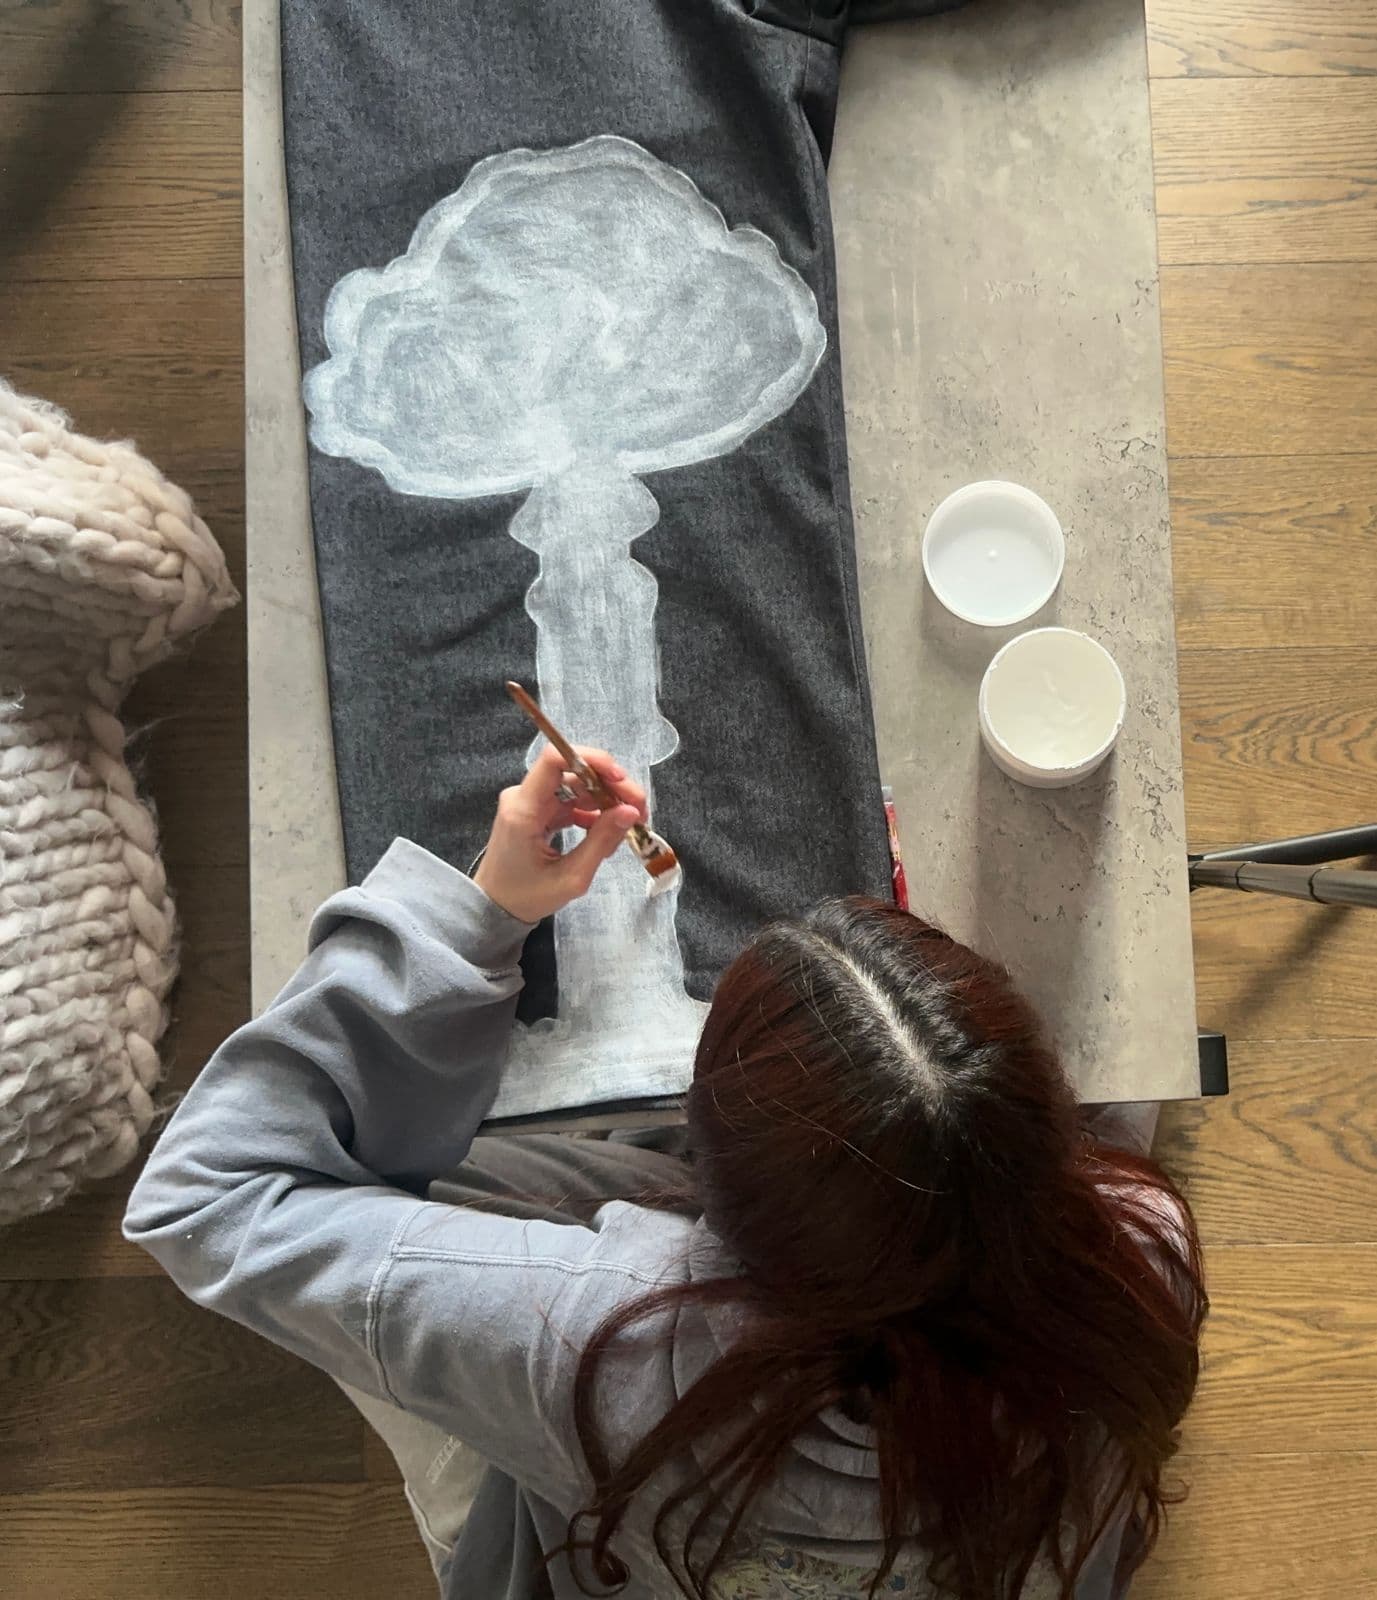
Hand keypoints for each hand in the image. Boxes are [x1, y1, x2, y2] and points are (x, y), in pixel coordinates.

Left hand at [473, 742, 647, 924]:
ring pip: (576, 786)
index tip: (620, 778)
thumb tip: (630, 811)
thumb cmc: (526, 897)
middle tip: (640, 809)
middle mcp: (523, 797)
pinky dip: (592, 812)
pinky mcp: (536, 810)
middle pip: (573, 772)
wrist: (494, 908)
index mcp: (524, 810)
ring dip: (606, 800)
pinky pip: (570, 801)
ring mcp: (529, 802)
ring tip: (627, 825)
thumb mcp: (571, 877)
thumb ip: (601, 841)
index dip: (591, 760)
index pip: (554, 760)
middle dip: (610, 786)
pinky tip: (606, 833)